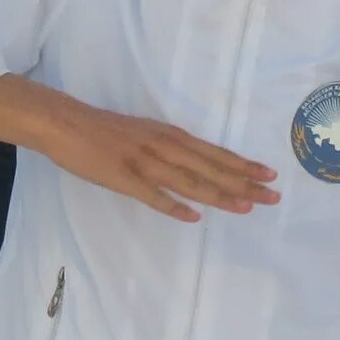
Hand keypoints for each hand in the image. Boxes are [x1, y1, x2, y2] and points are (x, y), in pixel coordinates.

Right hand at [0, 73, 279, 221]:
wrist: (65, 122)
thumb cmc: (104, 130)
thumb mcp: (144, 133)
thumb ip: (169, 150)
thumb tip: (195, 167)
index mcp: (169, 136)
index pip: (215, 153)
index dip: (243, 165)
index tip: (270, 175)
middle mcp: (163, 146)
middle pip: (210, 168)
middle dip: (244, 182)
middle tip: (273, 195)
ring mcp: (144, 162)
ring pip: (189, 181)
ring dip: (219, 195)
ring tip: (246, 207)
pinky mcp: (122, 177)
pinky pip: (152, 195)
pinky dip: (172, 205)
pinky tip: (192, 217)